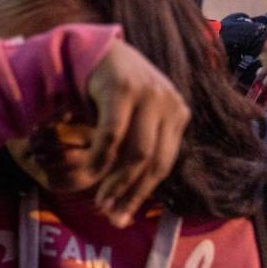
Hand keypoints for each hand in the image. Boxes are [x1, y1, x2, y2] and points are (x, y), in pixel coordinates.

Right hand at [85, 41, 189, 227]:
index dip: (142, 194)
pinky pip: (111, 135)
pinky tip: (88, 174)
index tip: (120, 216)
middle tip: (108, 213)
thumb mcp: (132, 120)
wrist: (89, 51)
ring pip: (137, 152)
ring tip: (99, 200)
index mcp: (177, 113)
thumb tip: (127, 205)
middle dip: (130, 192)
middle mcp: (170, 102)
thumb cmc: (108, 92)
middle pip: (153, 162)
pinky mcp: (123, 89)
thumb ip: (134, 150)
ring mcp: (149, 93)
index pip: (164, 164)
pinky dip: (99, 159)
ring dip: (116, 181)